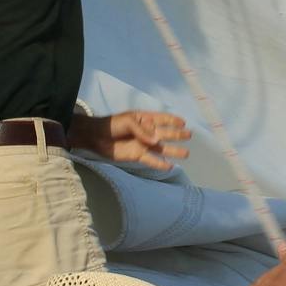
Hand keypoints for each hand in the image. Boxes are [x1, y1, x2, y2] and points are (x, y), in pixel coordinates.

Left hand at [70, 109, 190, 168]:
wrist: (96, 137)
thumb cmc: (112, 124)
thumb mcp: (128, 121)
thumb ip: (142, 130)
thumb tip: (156, 140)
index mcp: (145, 119)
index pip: (162, 118)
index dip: (172, 120)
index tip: (183, 122)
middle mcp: (147, 132)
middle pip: (165, 133)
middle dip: (177, 135)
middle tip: (189, 136)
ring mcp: (143, 144)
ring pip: (162, 148)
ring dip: (173, 150)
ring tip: (186, 154)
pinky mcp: (137, 155)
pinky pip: (151, 160)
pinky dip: (160, 163)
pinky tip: (170, 166)